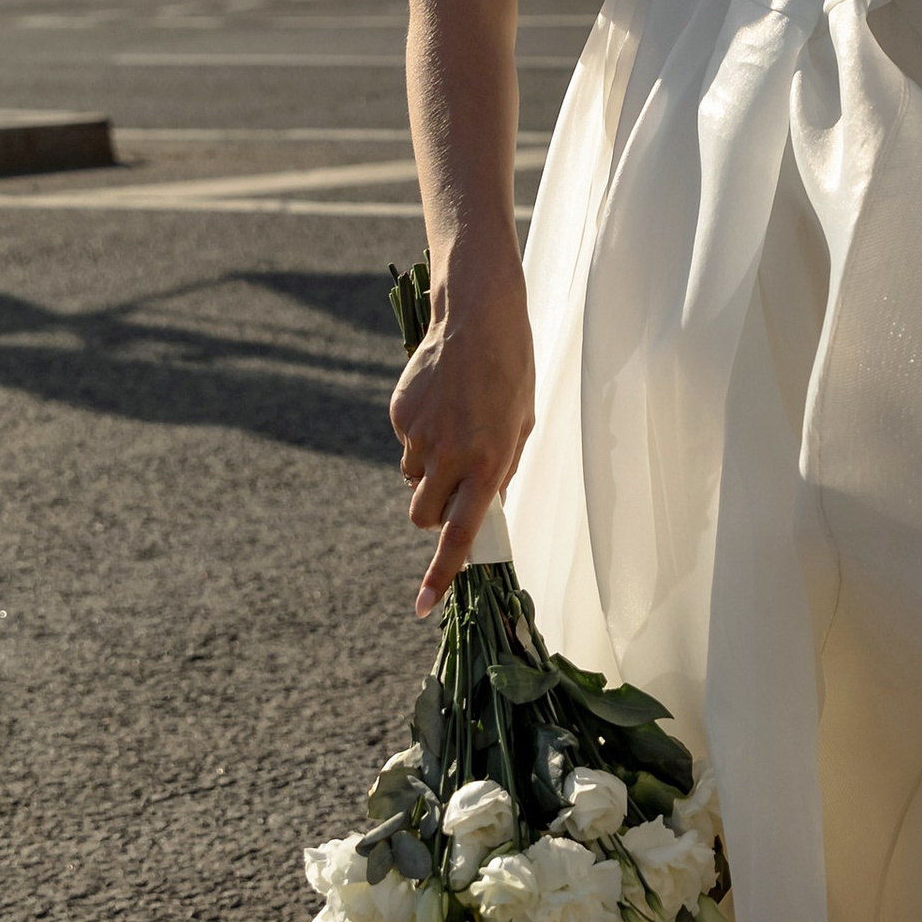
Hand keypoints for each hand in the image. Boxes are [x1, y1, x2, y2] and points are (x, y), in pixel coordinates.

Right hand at [389, 267, 535, 614]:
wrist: (477, 315)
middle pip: (423, 516)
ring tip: (454, 428)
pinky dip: (420, 435)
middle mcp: (452, 456)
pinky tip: (439, 402)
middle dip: (432, 515)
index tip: (424, 605)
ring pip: (413, 479)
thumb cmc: (511, 370)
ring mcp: (420, 436)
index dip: (442, 573)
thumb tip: (487, 505)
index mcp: (490, 463)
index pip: (461, 533)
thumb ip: (503, 469)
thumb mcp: (522, 424)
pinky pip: (406, 444)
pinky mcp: (400, 415)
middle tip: (451, 490)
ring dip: (429, 471)